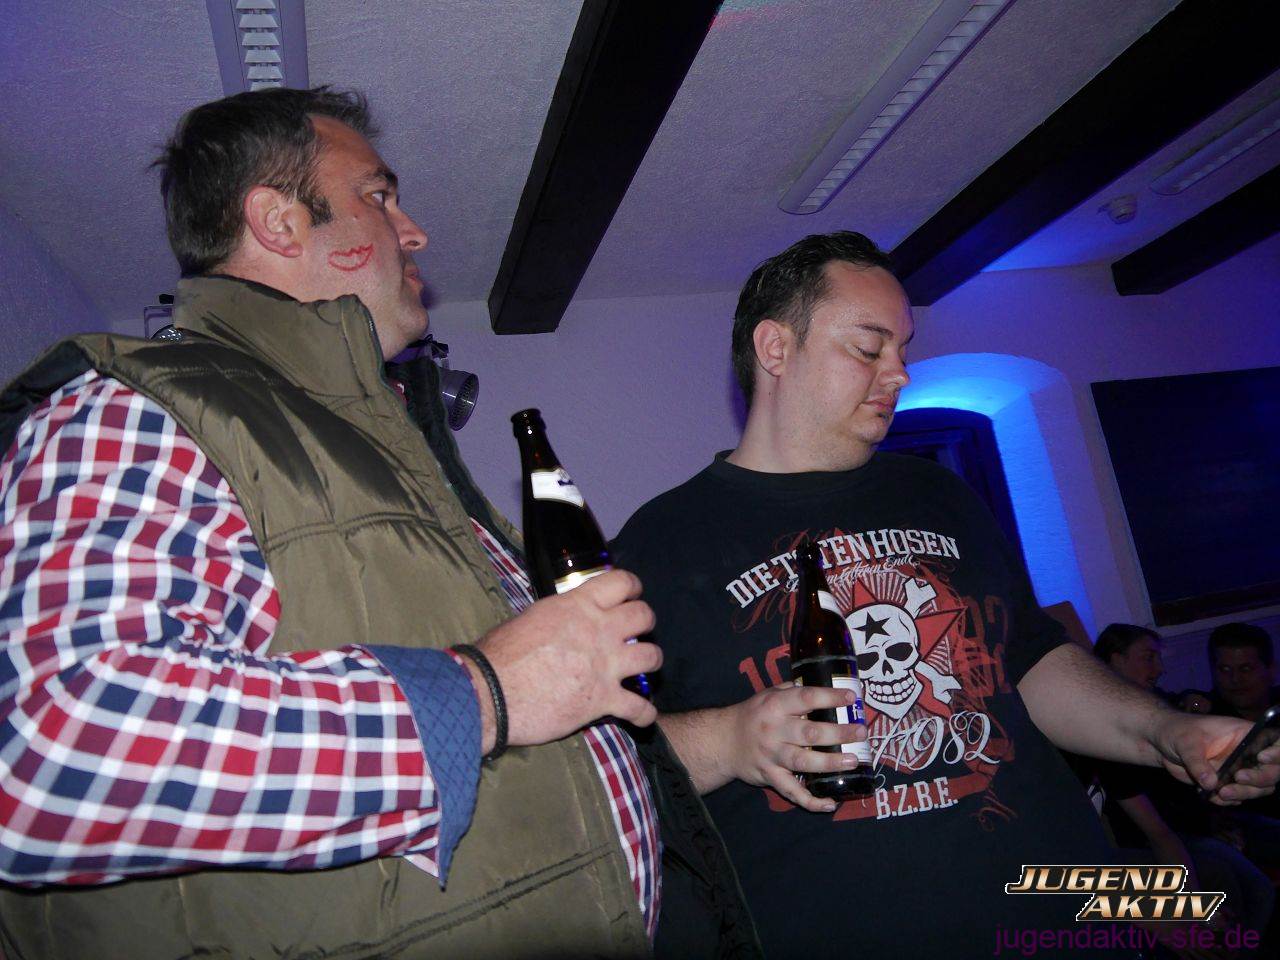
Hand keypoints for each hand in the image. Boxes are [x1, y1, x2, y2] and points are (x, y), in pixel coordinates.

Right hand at [469, 569, 659, 750]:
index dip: (633, 587)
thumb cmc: (500, 654)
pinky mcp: (602, 700)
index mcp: (578, 606)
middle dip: (645, 622)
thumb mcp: (531, 617)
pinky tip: (643, 716)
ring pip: (651, 657)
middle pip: (643, 616)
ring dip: (650, 662)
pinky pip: (639, 708)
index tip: (632, 595)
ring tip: (642, 669)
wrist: (490, 693)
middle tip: (637, 632)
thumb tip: (563, 621)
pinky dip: (644, 714)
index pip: (622, 582)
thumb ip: (557, 616)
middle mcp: (598, 631)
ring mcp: (604, 666)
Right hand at [724, 682, 867, 812]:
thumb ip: (794, 691)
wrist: (723, 740)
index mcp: (776, 705)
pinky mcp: (769, 776)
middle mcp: (774, 730)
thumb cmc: (753, 714)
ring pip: (803, 762)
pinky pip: (791, 792)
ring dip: (830, 763)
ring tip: (853, 761)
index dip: (830, 697)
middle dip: (839, 733)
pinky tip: (830, 803)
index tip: (852, 698)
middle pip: (810, 733)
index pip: (806, 698)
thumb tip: (827, 684)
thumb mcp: (769, 694)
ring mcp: (771, 755)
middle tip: (861, 732)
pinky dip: (810, 801)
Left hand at [1150, 713, 1279, 803]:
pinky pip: (1238, 798)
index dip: (1277, 752)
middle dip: (1261, 778)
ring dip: (1244, 793)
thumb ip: (1197, 761)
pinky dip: (1228, 801)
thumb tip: (1210, 783)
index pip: (1276, 741)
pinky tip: (1211, 796)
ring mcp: (1240, 770)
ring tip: (1221, 793)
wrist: (1162, 744)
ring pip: (1259, 788)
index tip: (1262, 758)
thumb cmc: (1176, 732)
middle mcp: (1248, 753)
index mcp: (1244, 734)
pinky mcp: (1229, 784)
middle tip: (1238, 778)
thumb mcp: (1184, 741)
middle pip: (1272, 771)